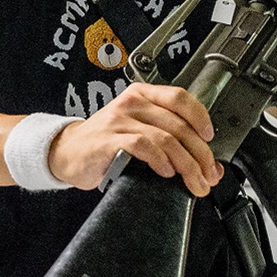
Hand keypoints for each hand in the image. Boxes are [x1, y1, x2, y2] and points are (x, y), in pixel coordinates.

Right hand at [46, 83, 222, 195]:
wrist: (66, 152)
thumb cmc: (105, 144)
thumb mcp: (138, 133)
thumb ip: (170, 142)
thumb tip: (209, 166)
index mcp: (142, 95)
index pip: (180, 98)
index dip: (201, 118)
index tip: (210, 139)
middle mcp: (132, 103)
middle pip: (179, 125)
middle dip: (200, 155)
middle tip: (207, 175)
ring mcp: (119, 120)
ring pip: (166, 139)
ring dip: (186, 164)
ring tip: (192, 181)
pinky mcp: (109, 140)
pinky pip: (144, 146)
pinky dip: (160, 161)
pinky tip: (166, 172)